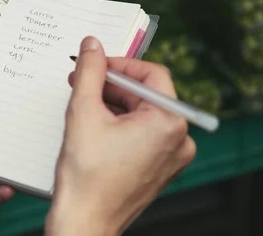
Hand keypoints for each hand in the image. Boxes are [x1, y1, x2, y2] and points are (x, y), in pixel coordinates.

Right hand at [46, 37, 195, 235]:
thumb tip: (92, 44)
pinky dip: (122, 124)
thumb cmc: (86, 175)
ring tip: (85, 106)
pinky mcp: (162, 168)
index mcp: (169, 122)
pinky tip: (96, 127)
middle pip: (147, 94)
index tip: (94, 64)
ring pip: (144, 113)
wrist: (85, 222)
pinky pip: (145, 133)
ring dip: (115, 104)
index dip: (119, 64)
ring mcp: (173, 156)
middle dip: (113, 85)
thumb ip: (89, 71)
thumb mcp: (83, 111)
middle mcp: (180, 139)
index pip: (151, 73)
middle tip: (82, 82)